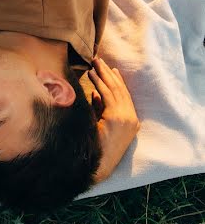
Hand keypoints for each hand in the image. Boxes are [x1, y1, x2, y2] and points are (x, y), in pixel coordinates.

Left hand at [89, 57, 139, 181]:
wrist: (98, 163)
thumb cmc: (96, 146)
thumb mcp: (100, 123)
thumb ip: (100, 109)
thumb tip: (95, 95)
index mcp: (131, 121)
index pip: (124, 96)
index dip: (117, 81)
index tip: (110, 69)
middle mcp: (131, 118)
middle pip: (120, 90)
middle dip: (109, 73)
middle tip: (99, 60)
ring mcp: (126, 118)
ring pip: (115, 90)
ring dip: (103, 75)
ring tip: (94, 63)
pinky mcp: (118, 118)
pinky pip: (107, 95)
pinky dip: (100, 83)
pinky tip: (92, 75)